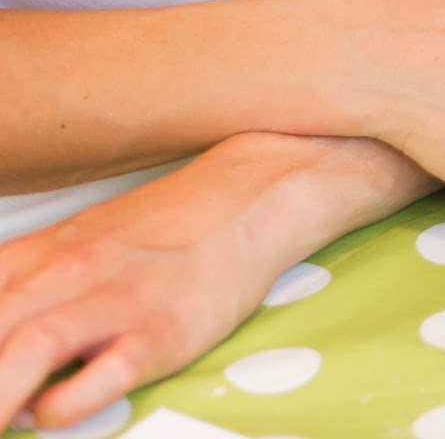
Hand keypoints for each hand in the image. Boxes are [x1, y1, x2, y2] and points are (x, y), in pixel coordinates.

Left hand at [0, 132, 416, 433]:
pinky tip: (52, 412)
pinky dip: (57, 409)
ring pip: (25, 350)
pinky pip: (94, 381)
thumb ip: (25, 287)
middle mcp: (67, 273)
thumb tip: (0, 342)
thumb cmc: (169, 226)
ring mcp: (115, 301)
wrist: (257, 193)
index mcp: (39, 254)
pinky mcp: (161, 333)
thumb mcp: (80, 241)